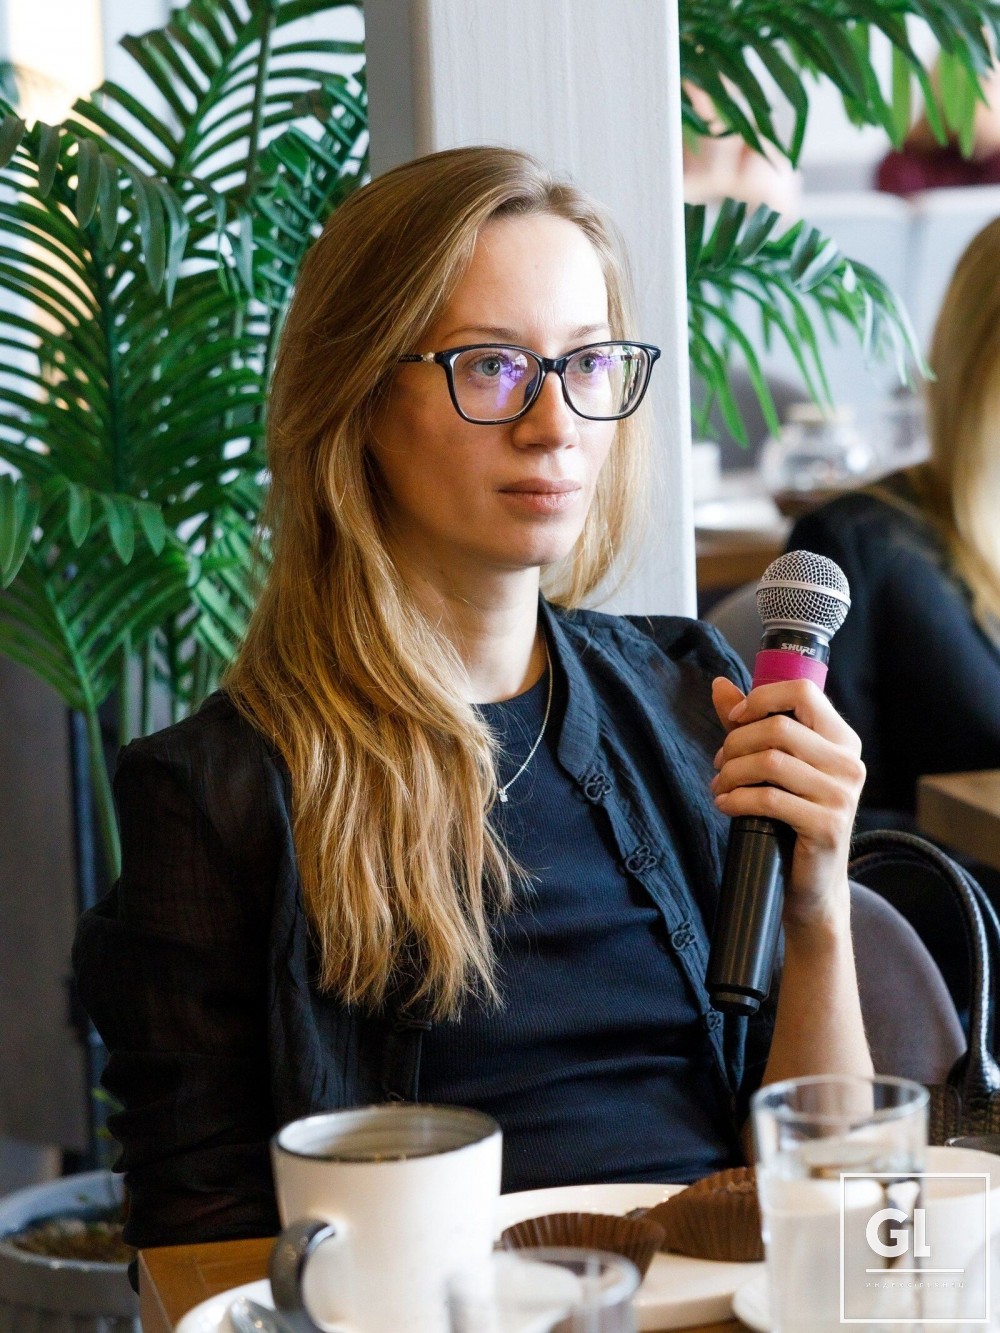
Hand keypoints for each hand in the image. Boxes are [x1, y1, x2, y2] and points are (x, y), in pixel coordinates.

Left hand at [710, 676, 865, 930]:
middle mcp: (849, 763)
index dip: (761, 698)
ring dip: (731, 773)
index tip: (734, 719)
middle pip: (778, 728)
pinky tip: (725, 805)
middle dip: (736, 743)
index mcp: (842, 740)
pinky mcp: (828, 826)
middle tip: (719, 764)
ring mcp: (842, 795)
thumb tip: (720, 685)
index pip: (804, 692)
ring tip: (720, 786)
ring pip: (770, 762)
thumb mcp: (774, 765)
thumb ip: (750, 723)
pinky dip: (737, 799)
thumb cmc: (790, 817)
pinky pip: (770, 799)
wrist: (811, 883)